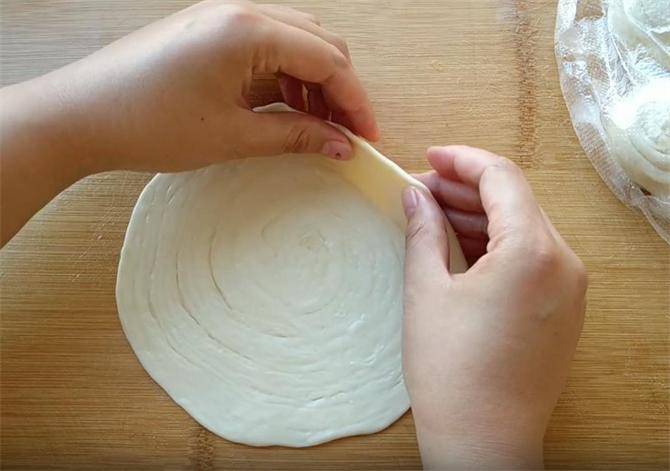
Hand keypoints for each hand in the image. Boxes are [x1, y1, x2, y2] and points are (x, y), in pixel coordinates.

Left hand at [1, 1, 376, 243]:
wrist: (80, 116)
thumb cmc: (148, 124)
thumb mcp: (232, 136)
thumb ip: (296, 136)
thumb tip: (341, 145)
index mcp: (249, 31)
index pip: (327, 59)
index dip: (355, 100)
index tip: (366, 136)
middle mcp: (240, 13)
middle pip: (317, 42)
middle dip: (339, 88)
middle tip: (346, 132)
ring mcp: (222, 19)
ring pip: (293, 42)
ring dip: (313, 82)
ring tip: (316, 126)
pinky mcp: (209, 33)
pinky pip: (265, 47)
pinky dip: (284, 77)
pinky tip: (284, 109)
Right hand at [401, 146, 585, 468]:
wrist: (483, 440)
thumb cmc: (451, 371)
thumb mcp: (426, 290)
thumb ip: (423, 231)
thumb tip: (414, 195)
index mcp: (533, 251)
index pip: (501, 177)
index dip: (461, 160)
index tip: (428, 158)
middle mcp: (564, 262)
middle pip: (515, 200)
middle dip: (465, 189)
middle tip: (420, 192)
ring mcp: (570, 287)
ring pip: (524, 227)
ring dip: (480, 216)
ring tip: (433, 217)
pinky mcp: (564, 308)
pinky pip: (532, 257)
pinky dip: (497, 244)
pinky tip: (459, 246)